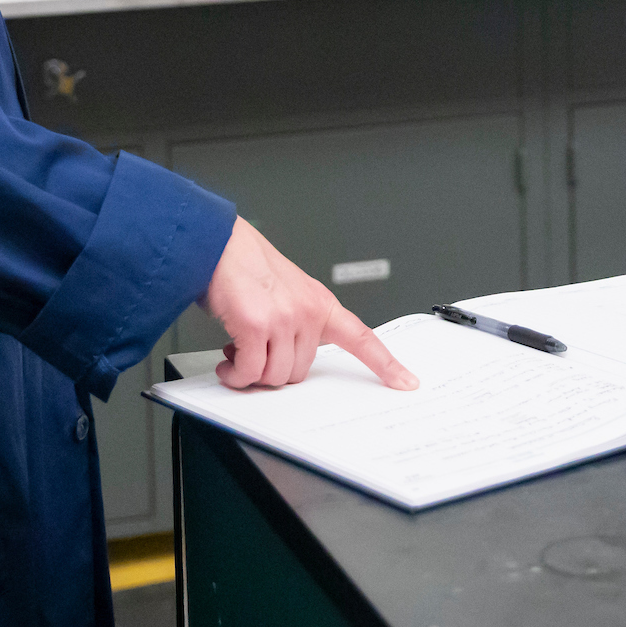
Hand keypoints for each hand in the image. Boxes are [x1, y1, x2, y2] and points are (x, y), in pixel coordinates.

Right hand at [198, 218, 419, 391]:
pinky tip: (228, 365)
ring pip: (275, 376)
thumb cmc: (247, 268)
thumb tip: (286, 361)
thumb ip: (299, 324)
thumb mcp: (289, 292)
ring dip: (251, 374)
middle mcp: (308, 311)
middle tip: (254, 355)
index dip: (385, 364)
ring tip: (237, 356)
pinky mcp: (256, 326)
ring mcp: (284, 319)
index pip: (362, 338)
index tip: (406, 382)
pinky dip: (235, 375)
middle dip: (273, 371)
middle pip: (301, 373)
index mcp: (321, 304)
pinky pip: (249, 371)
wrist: (219, 244)